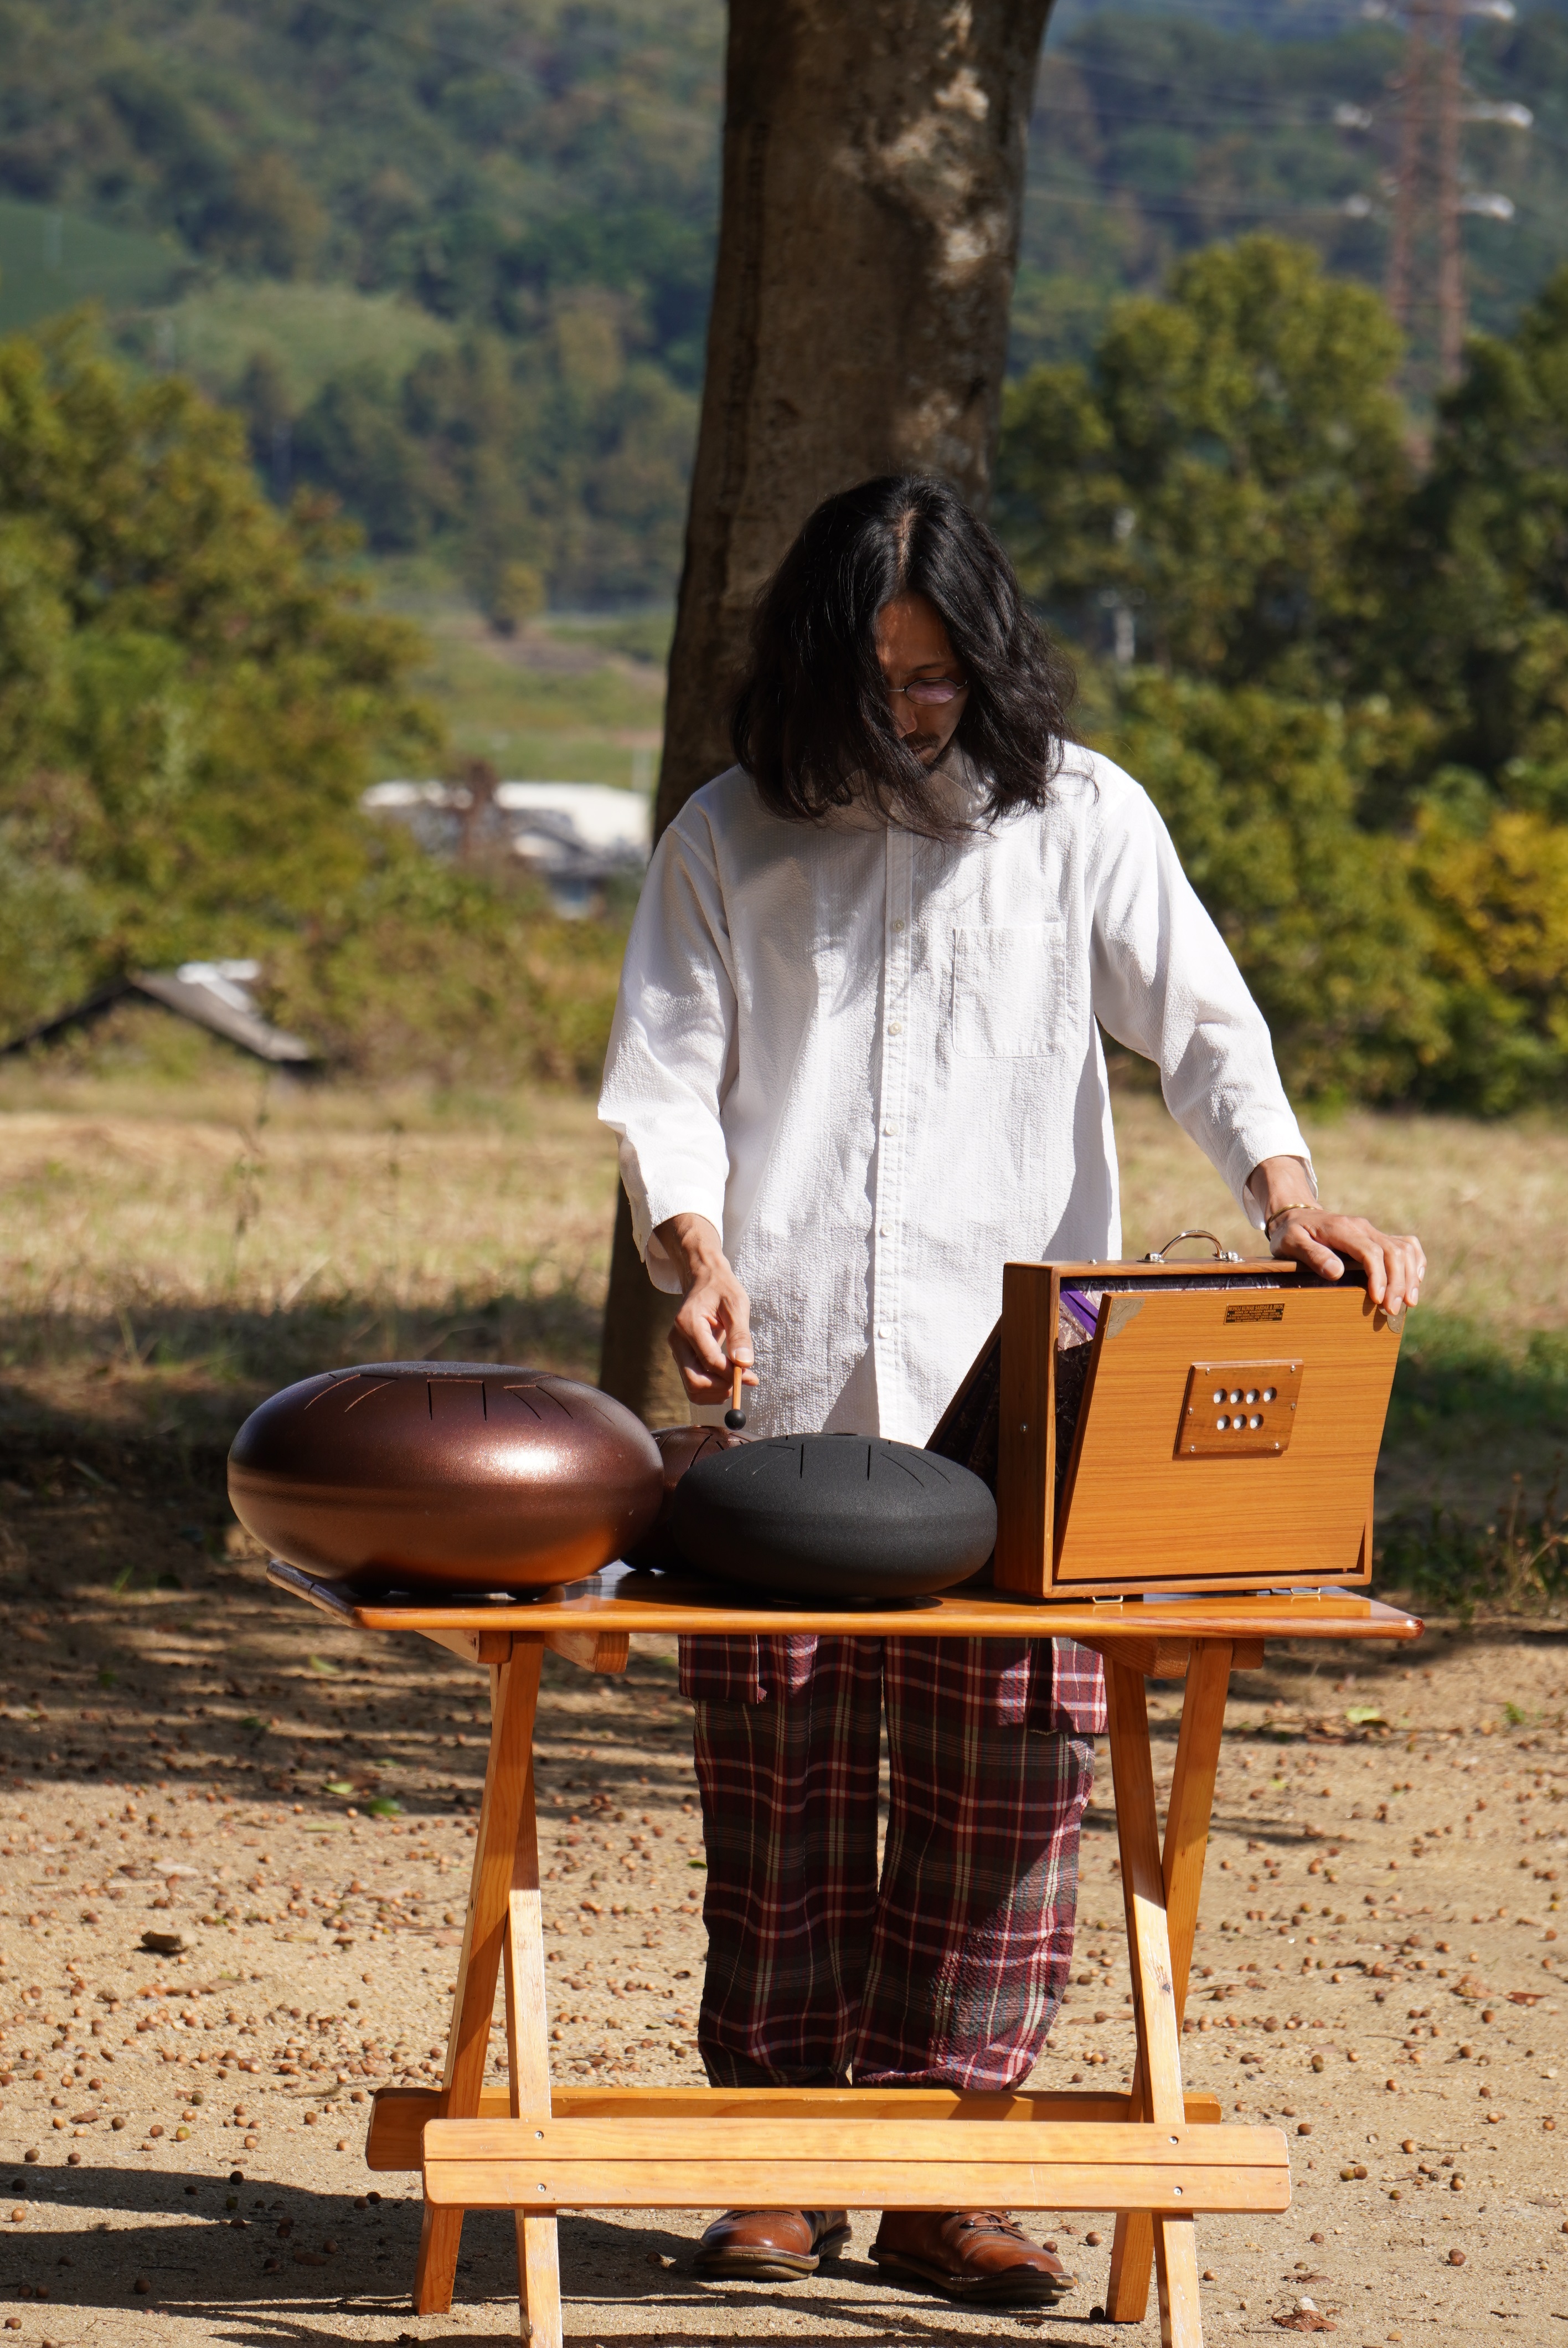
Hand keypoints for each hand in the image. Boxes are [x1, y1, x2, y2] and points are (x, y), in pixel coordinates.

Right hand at [652, 1212, 757, 1405]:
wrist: (703, 1279)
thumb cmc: (722, 1288)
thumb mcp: (736, 1305)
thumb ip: (740, 1335)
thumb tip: (745, 1364)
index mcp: (688, 1324)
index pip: (709, 1361)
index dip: (732, 1374)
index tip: (753, 1377)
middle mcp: (677, 1340)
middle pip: (695, 1381)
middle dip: (723, 1388)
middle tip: (745, 1381)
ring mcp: (677, 1350)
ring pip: (692, 1388)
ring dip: (717, 1392)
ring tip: (737, 1380)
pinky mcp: (681, 1356)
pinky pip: (693, 1383)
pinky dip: (711, 1389)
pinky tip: (727, 1379)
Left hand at [1248, 1157, 1424, 1315]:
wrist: (1295, 1215)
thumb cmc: (1290, 1234)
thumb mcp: (1291, 1244)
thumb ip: (1313, 1256)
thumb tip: (1337, 1272)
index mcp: (1342, 1229)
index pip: (1370, 1251)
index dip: (1378, 1277)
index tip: (1378, 1300)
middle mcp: (1362, 1227)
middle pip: (1393, 1252)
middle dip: (1398, 1283)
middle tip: (1393, 1310)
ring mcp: (1372, 1231)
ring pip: (1404, 1249)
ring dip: (1410, 1276)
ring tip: (1409, 1302)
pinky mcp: (1377, 1237)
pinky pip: (1406, 1244)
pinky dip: (1415, 1262)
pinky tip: (1415, 1280)